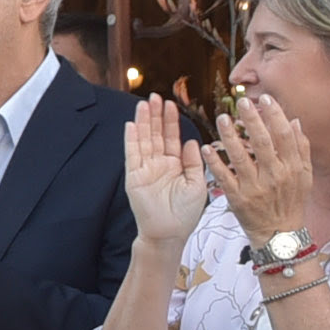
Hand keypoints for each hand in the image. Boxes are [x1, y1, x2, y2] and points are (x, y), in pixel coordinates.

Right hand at [123, 95, 208, 248]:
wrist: (170, 233)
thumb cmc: (185, 213)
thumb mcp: (197, 184)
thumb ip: (193, 162)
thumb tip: (189, 141)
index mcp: (174, 165)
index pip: (171, 138)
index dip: (171, 121)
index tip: (170, 104)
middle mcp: (158, 164)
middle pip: (156, 135)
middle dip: (155, 116)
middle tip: (155, 96)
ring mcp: (145, 170)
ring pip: (143, 140)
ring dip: (143, 123)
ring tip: (143, 104)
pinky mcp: (134, 177)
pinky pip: (132, 155)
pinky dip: (132, 140)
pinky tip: (132, 125)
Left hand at [208, 95, 312, 241]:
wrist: (279, 234)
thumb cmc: (291, 201)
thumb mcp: (304, 175)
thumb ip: (300, 147)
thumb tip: (295, 120)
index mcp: (293, 167)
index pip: (284, 135)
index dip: (275, 114)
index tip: (265, 98)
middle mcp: (275, 176)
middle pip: (262, 142)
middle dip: (252, 119)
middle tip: (241, 101)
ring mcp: (255, 188)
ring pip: (240, 157)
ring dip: (230, 136)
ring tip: (221, 119)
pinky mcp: (237, 199)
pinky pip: (223, 177)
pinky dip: (214, 162)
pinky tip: (205, 148)